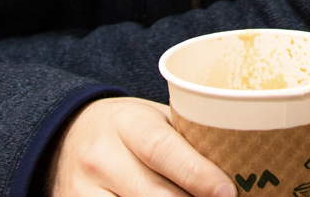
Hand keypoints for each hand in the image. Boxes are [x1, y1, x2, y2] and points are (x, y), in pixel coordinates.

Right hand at [47, 97, 235, 196]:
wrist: (69, 135)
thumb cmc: (129, 128)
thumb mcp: (154, 120)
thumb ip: (187, 140)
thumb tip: (241, 164)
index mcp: (127, 123)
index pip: (161, 149)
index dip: (196, 173)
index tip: (227, 191)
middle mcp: (101, 157)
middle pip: (152, 195)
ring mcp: (83, 191)